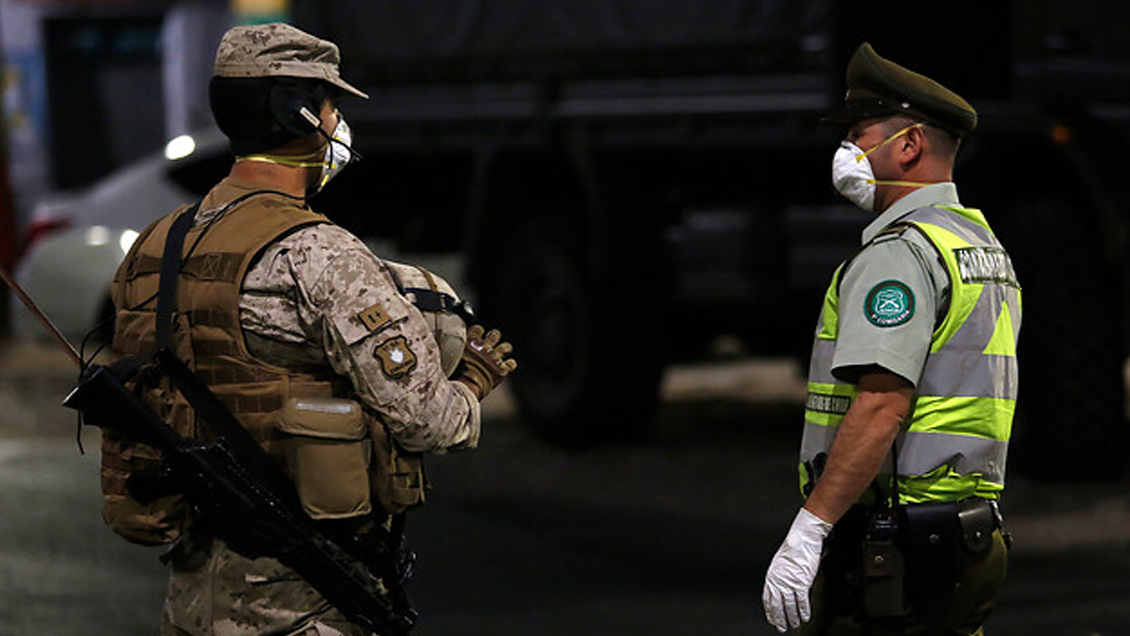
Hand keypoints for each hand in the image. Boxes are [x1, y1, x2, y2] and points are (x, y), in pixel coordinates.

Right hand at [456, 325, 516, 399]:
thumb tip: (441, 347)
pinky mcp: (502, 369)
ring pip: (505, 347)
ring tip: (505, 350)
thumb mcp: (449, 357)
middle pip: (495, 335)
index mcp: (471, 341)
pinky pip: (511, 363)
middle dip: (494, 337)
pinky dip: (510, 364)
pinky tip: (509, 365)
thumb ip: (451, 351)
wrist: (465, 385)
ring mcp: (495, 357)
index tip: (478, 335)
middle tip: (493, 341)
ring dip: (505, 348)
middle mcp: (485, 346)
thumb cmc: (454, 373)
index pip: (478, 329)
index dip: (479, 331)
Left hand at [762, 508, 832, 631]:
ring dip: (792, 618)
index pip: (767, 599)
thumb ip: (779, 577)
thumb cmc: (793, 549)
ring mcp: (789, 583)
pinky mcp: (801, 583)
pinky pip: (802, 601)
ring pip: (789, 606)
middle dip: (779, 619)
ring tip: (794, 625)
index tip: (772, 619)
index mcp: (771, 576)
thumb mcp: (780, 563)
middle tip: (781, 628)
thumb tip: (782, 587)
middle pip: (777, 605)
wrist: (801, 540)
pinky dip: (804, 611)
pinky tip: (805, 617)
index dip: (770, 611)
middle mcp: (778, 581)